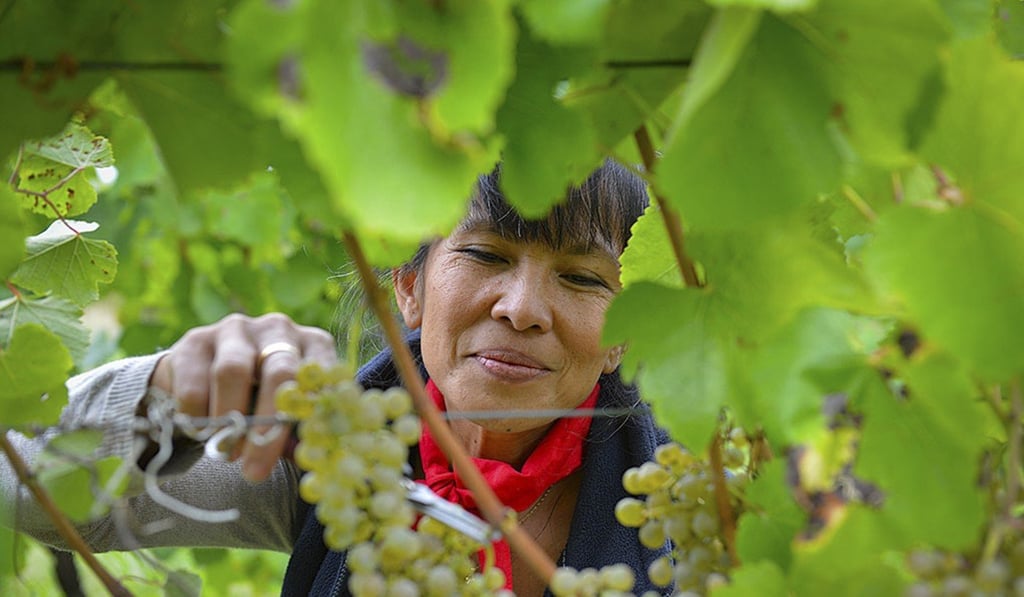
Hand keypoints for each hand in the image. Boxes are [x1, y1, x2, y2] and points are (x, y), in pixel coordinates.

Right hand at [149, 313, 337, 481]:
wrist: (207, 378)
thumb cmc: (262, 399)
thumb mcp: (288, 410)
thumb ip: (301, 429)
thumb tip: (312, 456)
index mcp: (314, 344)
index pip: (320, 374)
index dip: (311, 412)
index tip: (304, 450)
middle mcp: (279, 329)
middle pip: (278, 372)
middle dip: (266, 426)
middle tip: (255, 471)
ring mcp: (237, 329)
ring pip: (233, 371)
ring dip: (228, 420)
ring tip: (227, 453)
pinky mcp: (197, 339)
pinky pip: (194, 381)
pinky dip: (197, 416)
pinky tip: (200, 435)